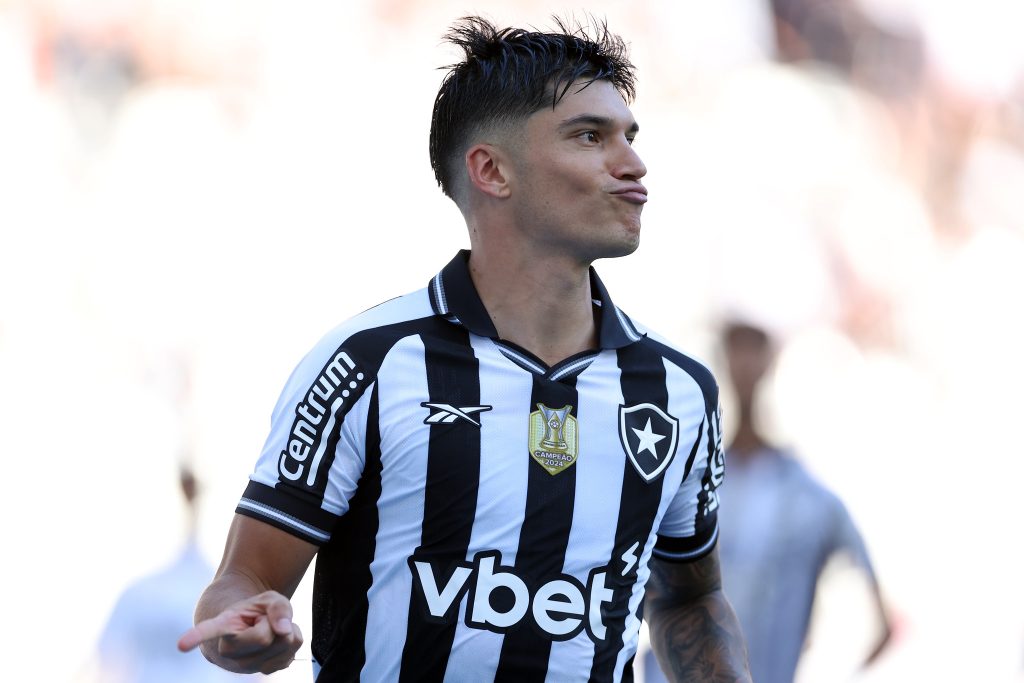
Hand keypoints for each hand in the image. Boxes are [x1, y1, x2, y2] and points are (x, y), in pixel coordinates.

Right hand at [177, 590, 302, 674]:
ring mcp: (246, 666)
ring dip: (286, 631)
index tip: (181, 645)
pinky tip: (277, 640)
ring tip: (268, 629)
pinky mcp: (265, 672)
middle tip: (262, 619)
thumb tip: (284, 629)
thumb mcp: (268, 598)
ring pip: (284, 646)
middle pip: (266, 638)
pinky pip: (293, 654)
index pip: (209, 631)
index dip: (195, 637)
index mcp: (222, 628)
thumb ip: (278, 607)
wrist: (252, 628)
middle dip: (273, 622)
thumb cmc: (256, 612)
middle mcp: (229, 652)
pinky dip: (292, 640)